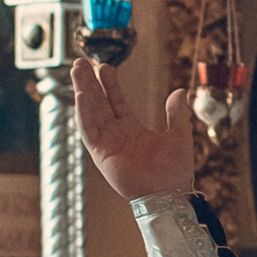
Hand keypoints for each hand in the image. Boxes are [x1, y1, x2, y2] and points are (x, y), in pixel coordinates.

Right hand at [73, 57, 196, 204]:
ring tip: (77, 71)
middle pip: (99, 104)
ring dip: (84, 92)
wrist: (169, 194)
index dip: (110, 85)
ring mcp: (107, 144)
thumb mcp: (179, 135)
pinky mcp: (101, 154)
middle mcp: (116, 135)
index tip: (104, 67)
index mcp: (132, 129)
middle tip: (80, 63)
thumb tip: (180, 91)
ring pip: (91, 113)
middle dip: (90, 83)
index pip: (116, 102)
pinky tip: (82, 96)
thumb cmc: (175, 171)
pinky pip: (90, 130)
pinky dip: (85, 114)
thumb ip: (177, 114)